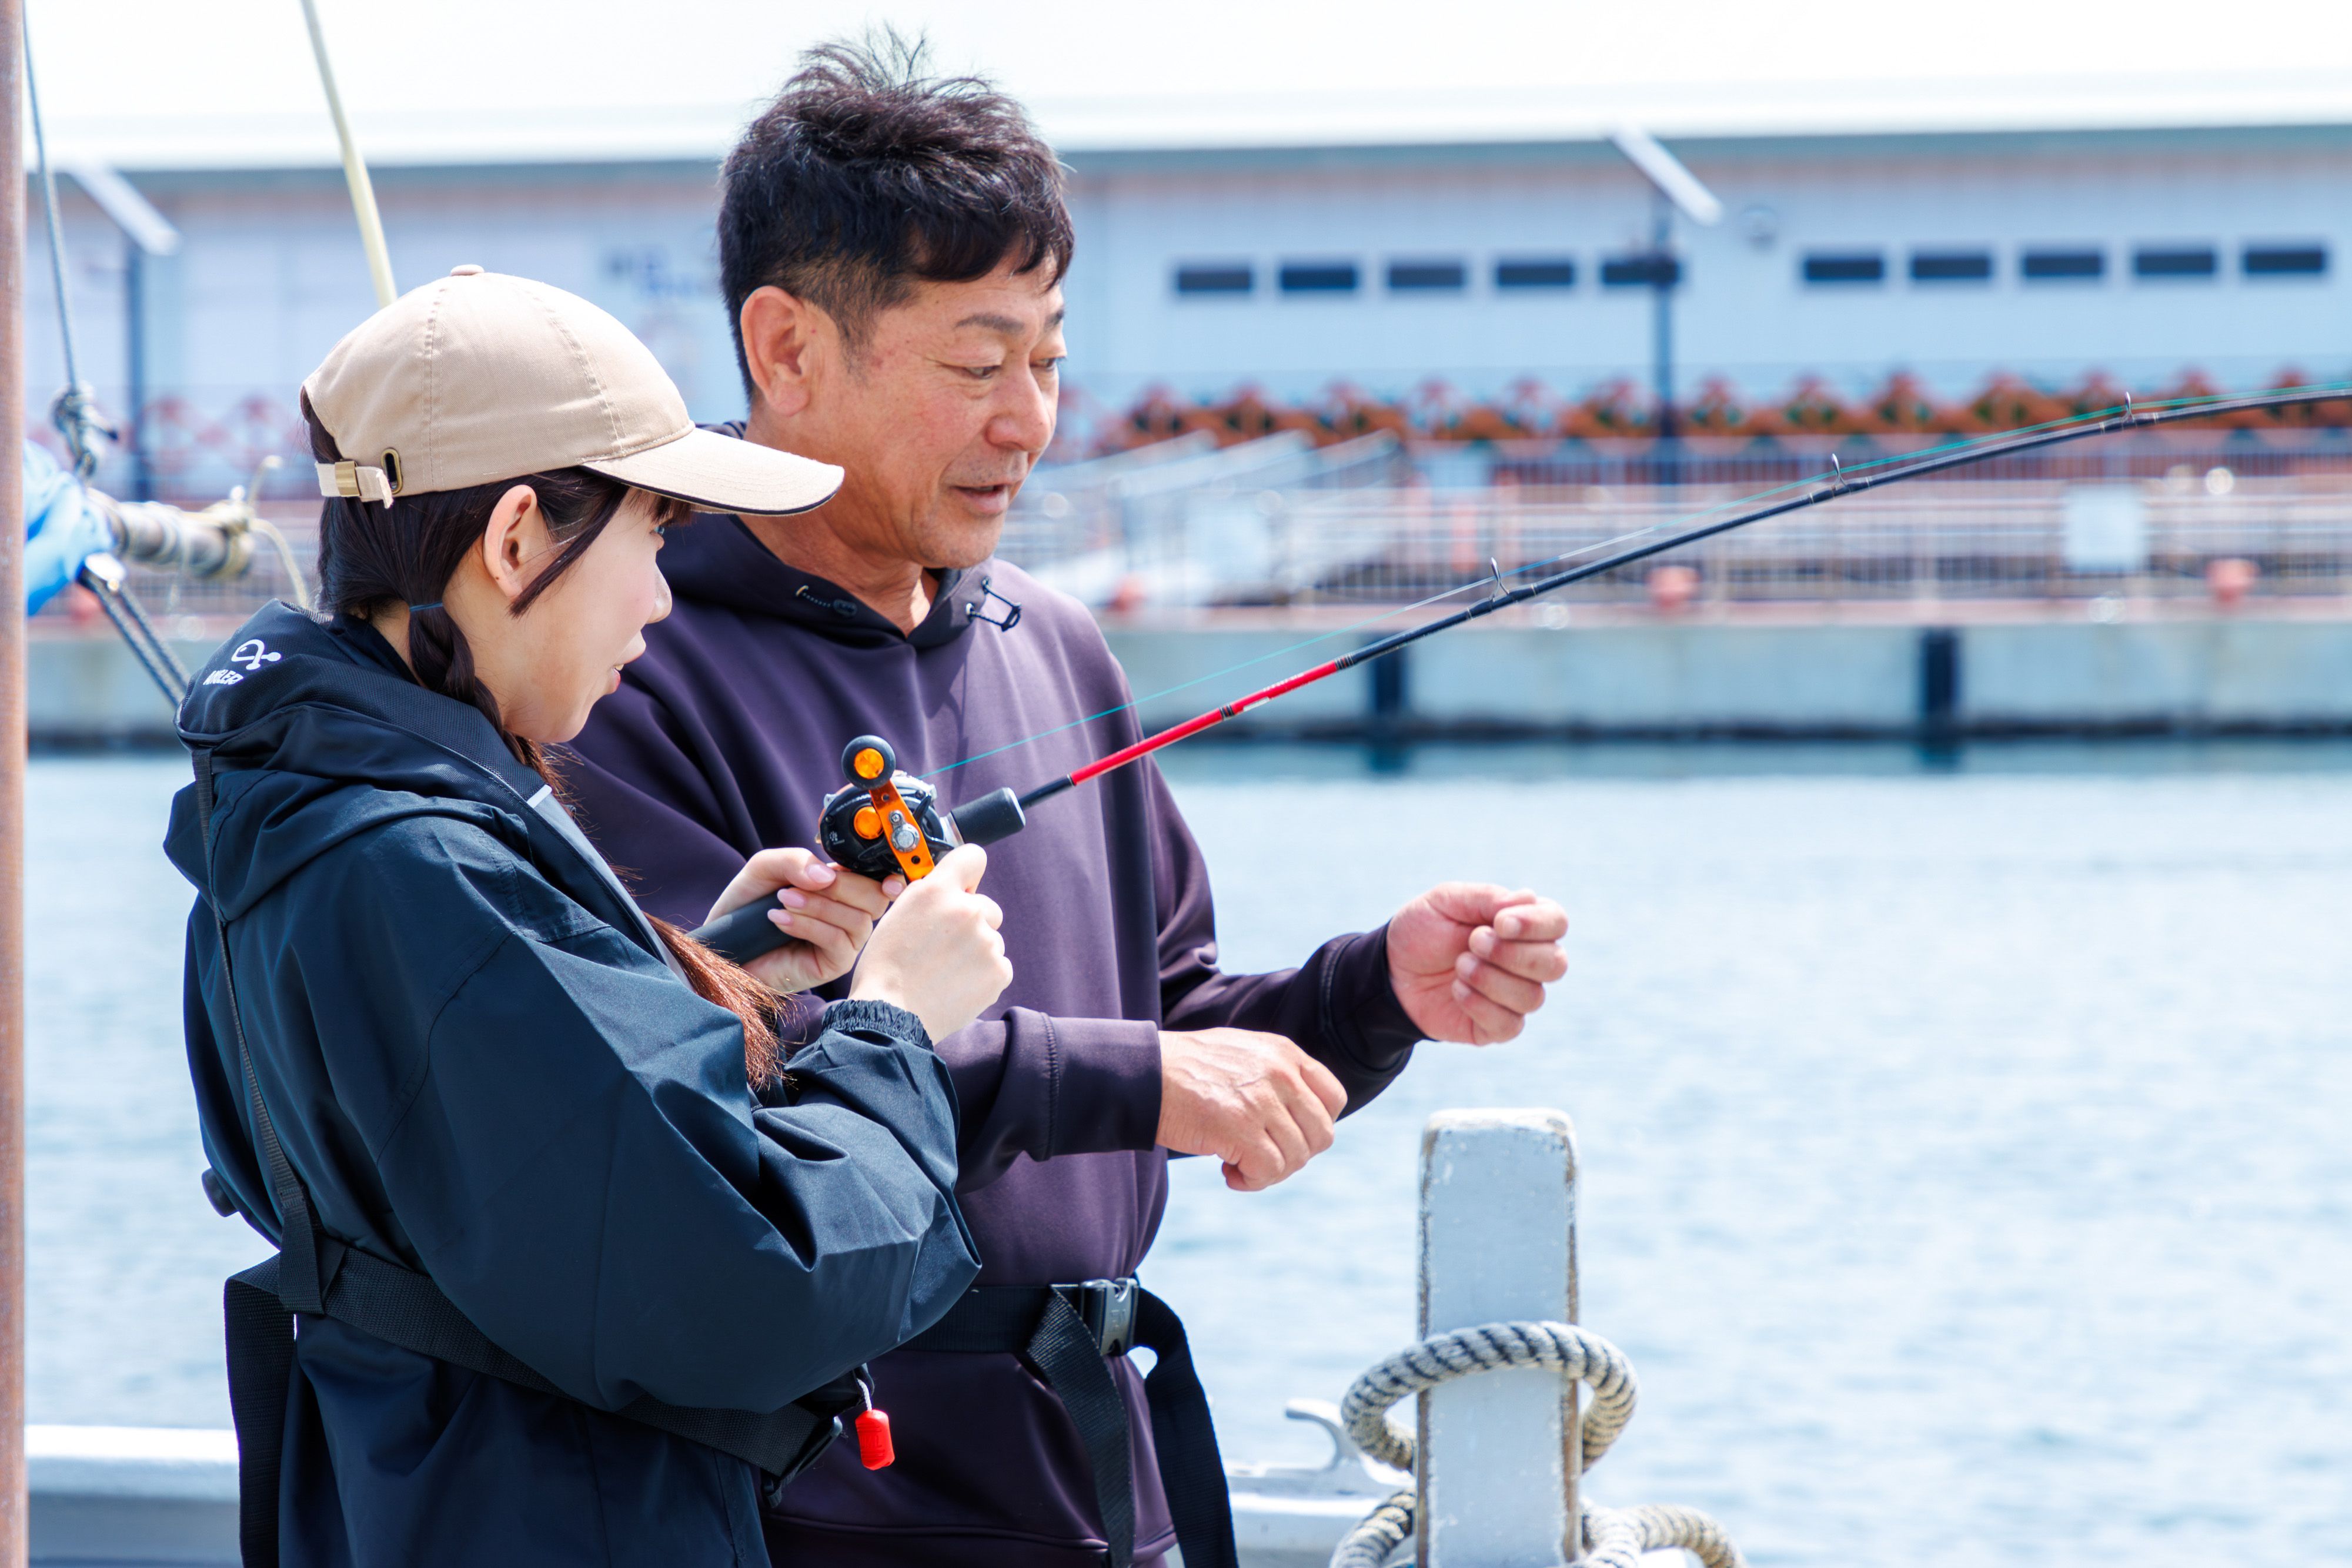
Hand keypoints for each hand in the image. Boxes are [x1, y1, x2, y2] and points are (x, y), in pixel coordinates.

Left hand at [704, 849, 900, 993]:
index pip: (880, 880)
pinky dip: (809, 926)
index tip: (887, 877)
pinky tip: (781, 921)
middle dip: (841, 887)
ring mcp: (845, 942)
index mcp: (843, 887)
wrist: (725, 941)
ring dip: (818, 906)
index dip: (891, 876)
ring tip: (783, 902)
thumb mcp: (766, 868)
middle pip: (875, 898)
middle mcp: (850, 914)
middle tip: (801, 885)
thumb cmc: (748, 904)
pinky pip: (838, 942)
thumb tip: (828, 876)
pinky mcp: (833, 964)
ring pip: (858, 920)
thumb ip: (795, 860)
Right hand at [849, 845, 1011, 1041]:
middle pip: (985, 906)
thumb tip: (953, 889)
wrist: (892, 1014)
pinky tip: (956, 984)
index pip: (973, 857)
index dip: (967, 872)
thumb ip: (930, 895)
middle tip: (943, 945)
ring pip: (990, 938)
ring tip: (944, 970)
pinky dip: (983, 974)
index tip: (964, 885)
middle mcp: (968, 910)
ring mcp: (987, 942)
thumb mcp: (898, 914)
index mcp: (937, 891)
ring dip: (975, 950)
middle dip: (970, 921)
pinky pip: (998, 964)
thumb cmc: (887, 967)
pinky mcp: (999, 971)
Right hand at [1156, 1028, 1346, 1191]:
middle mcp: (1280, 1074)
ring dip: (1270, 1172)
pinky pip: (1269, 1171)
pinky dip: (1252, 1181)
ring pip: (1296, 1158)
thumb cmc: (1186, 1068)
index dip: (1316, 1125)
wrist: (1143, 1072)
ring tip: (1238, 1164)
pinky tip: (1228, 1172)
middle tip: (1263, 1155)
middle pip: (1322, 1134)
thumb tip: (1299, 1115)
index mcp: (1284, 1053)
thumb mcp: (1243, 1053)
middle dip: (1296, 1155)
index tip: (1288, 1134)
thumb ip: (1276, 1075)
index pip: (1334, 1098)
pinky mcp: (1240, 1129)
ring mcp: (1262, 1101)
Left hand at [1388, 884, 1568, 1043]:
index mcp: (1522, 924)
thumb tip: (1530, 897)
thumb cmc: (1423, 931)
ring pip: (1533, 997)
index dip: (1535, 924)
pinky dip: (1480, 1005)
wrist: (1391, 970)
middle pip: (1555, 964)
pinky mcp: (1497, 1027)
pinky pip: (1509, 1024)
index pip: (1556, 922)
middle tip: (1473, 942)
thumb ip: (1486, 898)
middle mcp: (1527, 961)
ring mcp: (1515, 996)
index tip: (1499, 923)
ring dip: (1491, 979)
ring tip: (1459, 965)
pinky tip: (1457, 990)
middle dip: (1512, 954)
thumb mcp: (1446, 901)